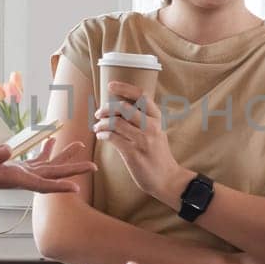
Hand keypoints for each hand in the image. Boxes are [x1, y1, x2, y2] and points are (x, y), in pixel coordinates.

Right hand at [0, 139, 95, 193]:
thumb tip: (7, 150)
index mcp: (15, 179)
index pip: (41, 184)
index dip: (59, 186)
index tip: (77, 188)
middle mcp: (22, 177)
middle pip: (52, 174)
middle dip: (73, 170)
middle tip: (93, 166)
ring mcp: (20, 172)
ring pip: (48, 165)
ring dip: (64, 156)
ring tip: (80, 145)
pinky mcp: (16, 166)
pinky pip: (36, 159)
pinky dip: (45, 150)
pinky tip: (52, 140)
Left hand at [94, 82, 187, 204]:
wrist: (167, 178)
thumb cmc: (158, 154)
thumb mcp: (156, 132)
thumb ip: (143, 119)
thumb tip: (120, 108)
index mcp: (157, 118)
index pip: (142, 96)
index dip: (124, 88)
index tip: (110, 85)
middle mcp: (151, 127)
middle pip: (124, 107)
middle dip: (106, 108)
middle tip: (98, 113)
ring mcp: (143, 140)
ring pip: (115, 123)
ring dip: (101, 123)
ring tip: (97, 127)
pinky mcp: (133, 153)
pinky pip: (112, 138)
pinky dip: (103, 134)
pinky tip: (101, 136)